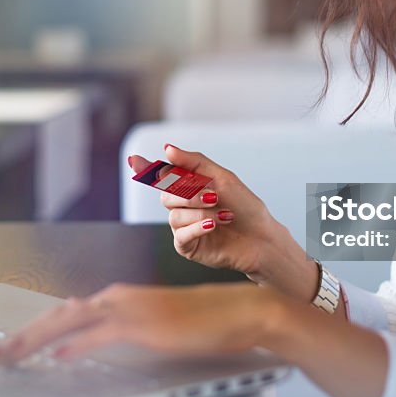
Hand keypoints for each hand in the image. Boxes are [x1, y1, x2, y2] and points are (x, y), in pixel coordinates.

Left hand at [0, 283, 280, 363]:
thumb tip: (84, 336)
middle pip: (58, 315)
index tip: (8, 346)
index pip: (64, 314)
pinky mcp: (146, 325)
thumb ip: (118, 329)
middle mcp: (118, 298)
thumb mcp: (151, 326)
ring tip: (11, 355)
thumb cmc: (201, 321)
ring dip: (37, 339)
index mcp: (118, 298)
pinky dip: (79, 344)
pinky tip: (60, 355)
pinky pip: (104, 334)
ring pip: (71, 321)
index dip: (31, 330)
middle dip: (22, 336)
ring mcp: (131, 309)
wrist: (237, 311)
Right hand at [128, 145, 284, 277]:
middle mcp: (183, 207)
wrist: (261, 237)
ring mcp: (185, 227)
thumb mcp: (222, 177)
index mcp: (189, 187)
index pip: (163, 176)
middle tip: (214, 196)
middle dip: (189, 194)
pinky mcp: (188, 247)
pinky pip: (180, 235)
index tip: (133, 161)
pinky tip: (213, 226)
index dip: (146, 168)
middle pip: (166, 195)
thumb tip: (167, 149)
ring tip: (225, 216)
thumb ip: (194, 162)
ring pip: (174, 215)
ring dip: (201, 213)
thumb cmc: (244, 206)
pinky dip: (197, 227)